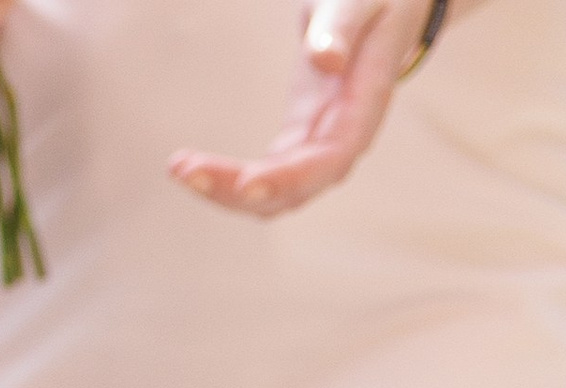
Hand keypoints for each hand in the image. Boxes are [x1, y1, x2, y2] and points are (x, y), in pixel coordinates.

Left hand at [168, 0, 431, 215]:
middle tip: (186, 172)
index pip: (330, 159)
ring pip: (274, 192)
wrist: (385, 4)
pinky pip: (264, 176)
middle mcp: (344, 137)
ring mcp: (320, 144)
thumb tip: (325, 61)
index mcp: (365, 104)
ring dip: (226, 190)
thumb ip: (342, 26)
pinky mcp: (299, 139)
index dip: (291, 178)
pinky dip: (227, 177)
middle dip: (238, 188)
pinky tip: (189, 167)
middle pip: (294, 187)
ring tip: (179, 169)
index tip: (248, 184)